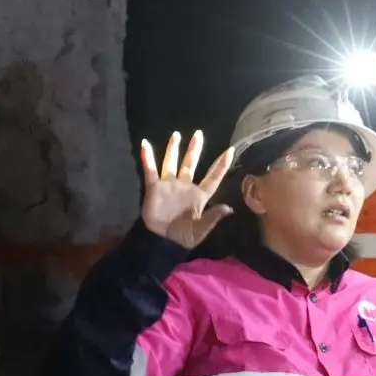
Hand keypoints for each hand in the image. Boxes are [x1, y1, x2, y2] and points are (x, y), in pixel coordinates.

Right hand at [138, 130, 235, 247]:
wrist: (162, 241)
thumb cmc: (184, 236)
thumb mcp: (201, 230)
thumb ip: (213, 217)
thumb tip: (228, 208)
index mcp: (199, 195)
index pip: (213, 177)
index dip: (221, 165)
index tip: (230, 150)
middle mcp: (185, 186)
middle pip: (191, 164)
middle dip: (194, 149)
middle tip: (198, 134)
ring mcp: (169, 185)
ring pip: (171, 163)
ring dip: (173, 149)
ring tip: (176, 134)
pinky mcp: (154, 187)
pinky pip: (150, 169)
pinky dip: (148, 157)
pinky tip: (145, 144)